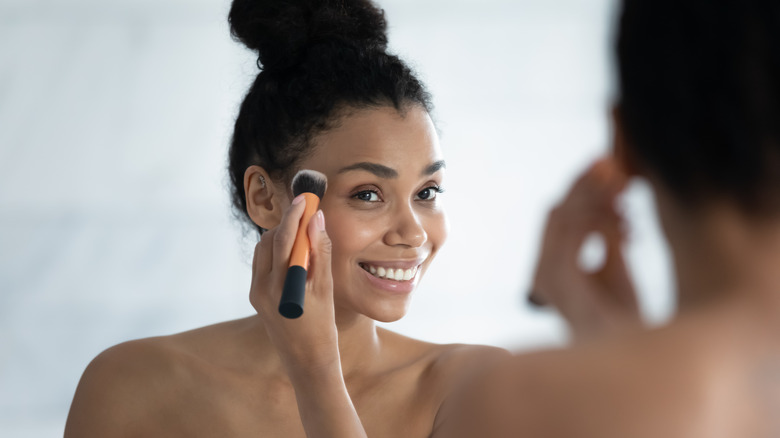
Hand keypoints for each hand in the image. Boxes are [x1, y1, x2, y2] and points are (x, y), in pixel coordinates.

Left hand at [249, 195, 337, 373]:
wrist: (306, 361)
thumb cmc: (323, 327)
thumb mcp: (326, 288)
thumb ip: (321, 252)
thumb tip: (317, 220)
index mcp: (281, 286)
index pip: (284, 239)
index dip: (294, 215)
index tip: (306, 198)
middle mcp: (262, 288)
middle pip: (270, 240)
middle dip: (287, 224)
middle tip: (307, 214)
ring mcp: (256, 292)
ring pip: (263, 250)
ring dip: (281, 237)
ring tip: (303, 235)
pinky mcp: (256, 296)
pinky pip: (262, 263)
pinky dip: (277, 252)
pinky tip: (294, 255)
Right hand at [530, 157, 642, 340]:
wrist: (631, 354)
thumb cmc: (624, 317)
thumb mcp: (616, 265)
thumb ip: (607, 234)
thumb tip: (611, 197)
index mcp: (552, 264)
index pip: (559, 212)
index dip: (582, 185)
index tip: (610, 165)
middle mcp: (543, 268)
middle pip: (558, 207)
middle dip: (589, 184)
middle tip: (618, 169)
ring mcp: (547, 274)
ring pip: (563, 213)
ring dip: (598, 199)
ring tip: (629, 201)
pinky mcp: (560, 278)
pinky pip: (574, 231)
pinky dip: (601, 221)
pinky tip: (627, 230)